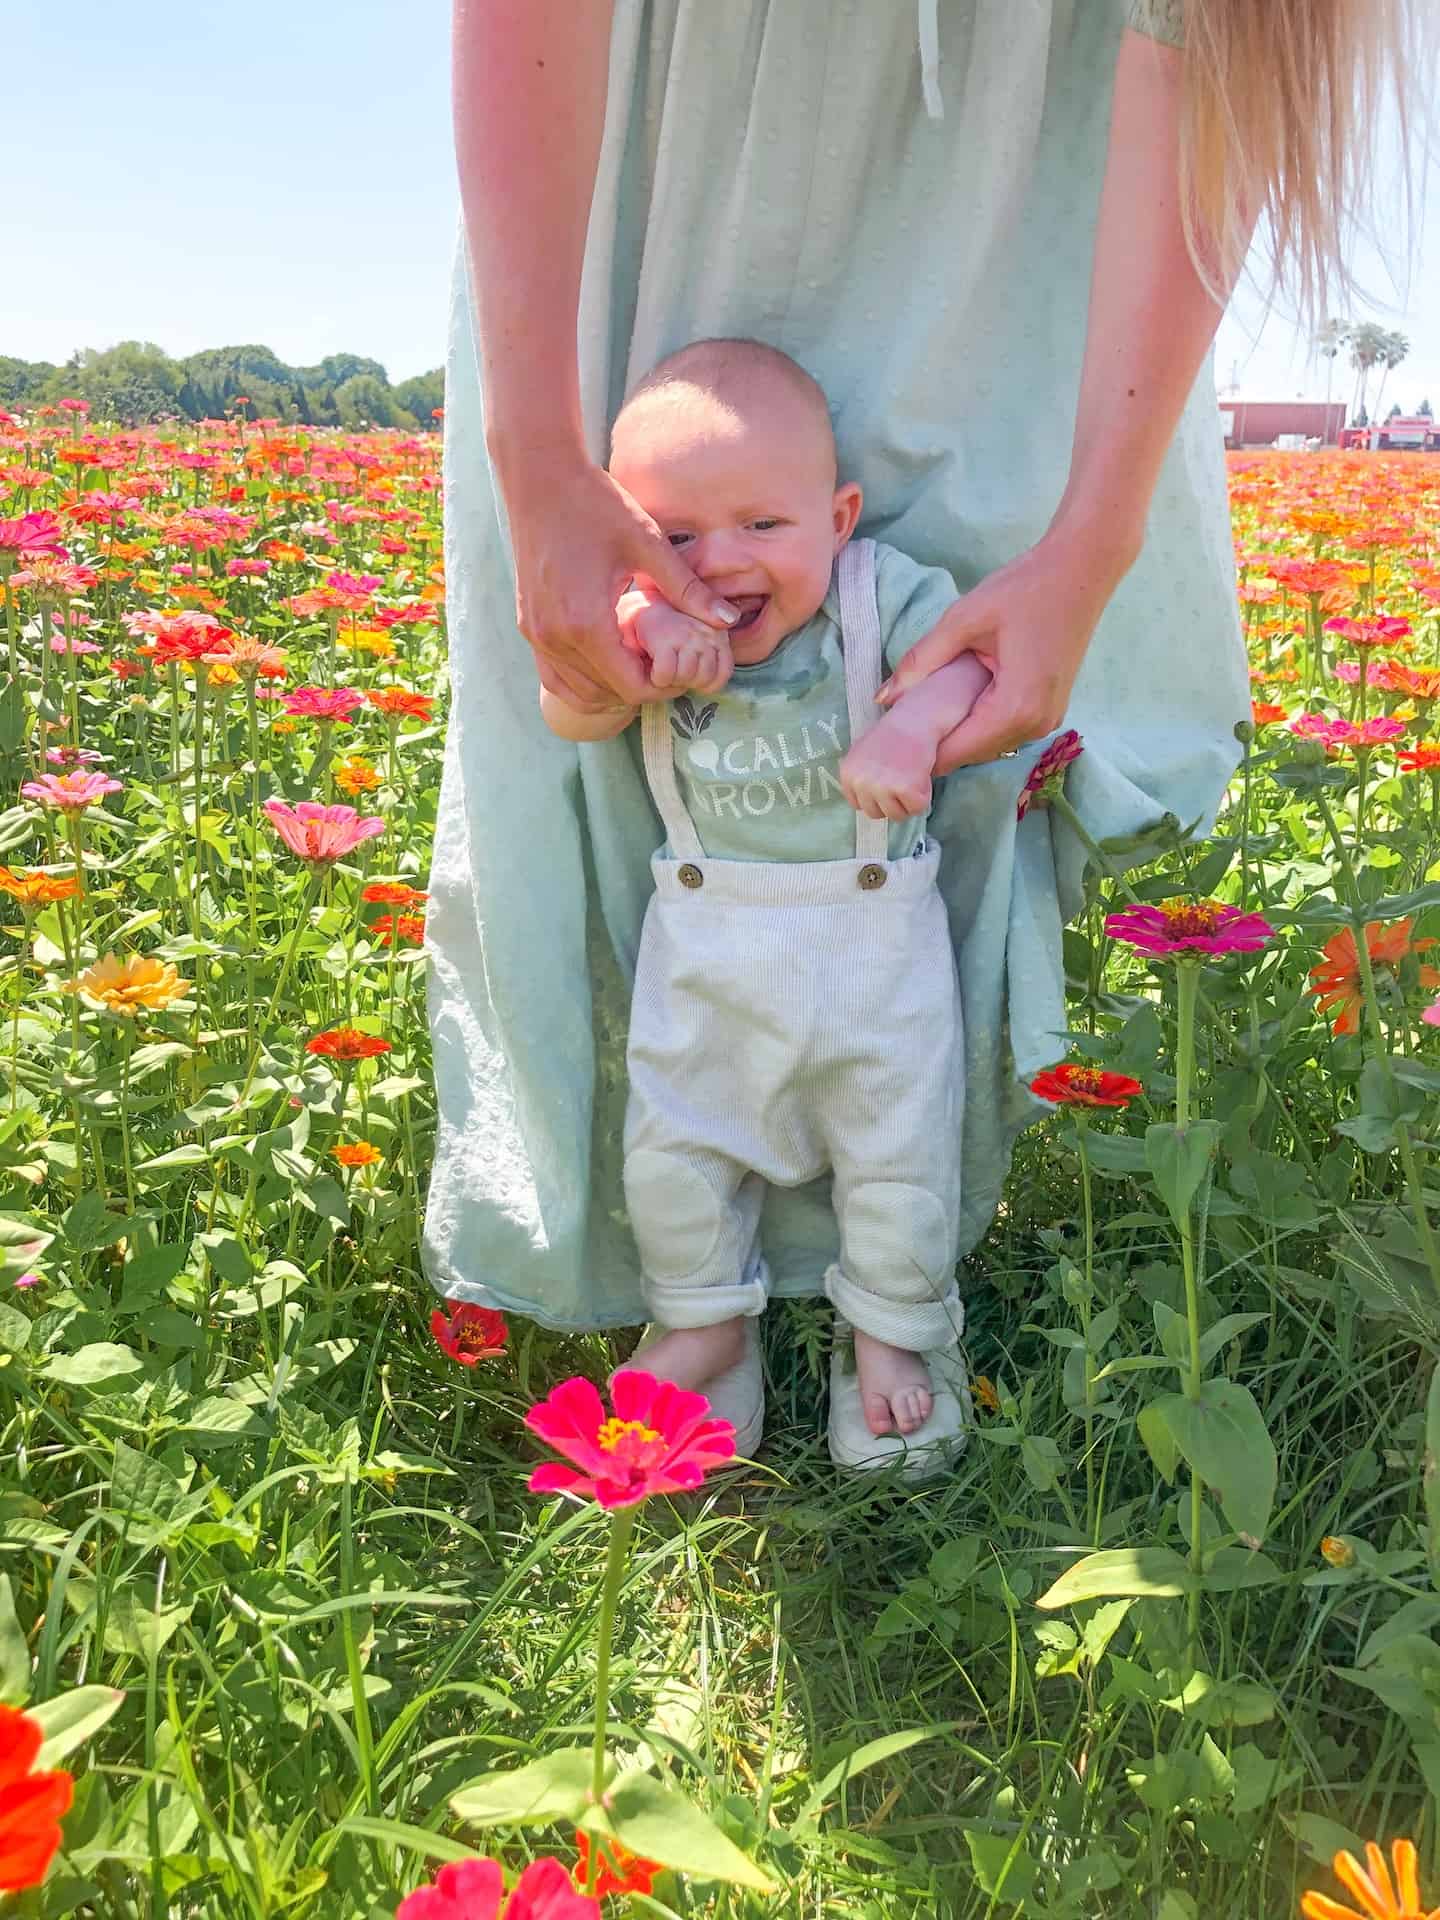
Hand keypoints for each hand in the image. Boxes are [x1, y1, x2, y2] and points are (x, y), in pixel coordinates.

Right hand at [497, 446, 739, 712]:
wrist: (539, 477)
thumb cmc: (596, 504)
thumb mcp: (648, 544)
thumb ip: (688, 589)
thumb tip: (730, 621)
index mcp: (586, 622)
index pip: (632, 687)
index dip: (664, 685)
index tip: (682, 664)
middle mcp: (555, 638)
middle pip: (607, 695)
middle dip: (641, 686)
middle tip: (666, 659)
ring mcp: (536, 635)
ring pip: (579, 693)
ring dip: (612, 685)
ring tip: (638, 654)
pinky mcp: (528, 627)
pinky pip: (556, 676)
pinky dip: (584, 678)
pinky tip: (610, 651)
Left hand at [839, 714, 935, 821]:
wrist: (913, 722)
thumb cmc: (891, 736)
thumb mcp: (862, 755)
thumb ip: (859, 778)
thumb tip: (861, 805)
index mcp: (848, 775)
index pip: (858, 805)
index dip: (875, 798)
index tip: (886, 783)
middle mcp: (862, 783)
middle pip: (875, 813)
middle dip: (891, 802)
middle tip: (902, 780)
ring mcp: (883, 787)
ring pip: (896, 815)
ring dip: (907, 803)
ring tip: (911, 778)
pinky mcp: (906, 789)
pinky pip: (915, 809)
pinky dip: (923, 798)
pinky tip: (921, 777)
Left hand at [875, 524, 1136, 772]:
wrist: (1082, 569)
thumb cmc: (1026, 588)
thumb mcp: (964, 619)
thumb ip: (923, 660)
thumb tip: (883, 698)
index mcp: (1016, 708)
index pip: (956, 752)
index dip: (919, 753)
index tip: (887, 744)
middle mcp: (1035, 726)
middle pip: (970, 754)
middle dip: (934, 745)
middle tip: (896, 726)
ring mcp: (1046, 721)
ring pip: (986, 745)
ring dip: (955, 734)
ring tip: (919, 713)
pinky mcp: (1048, 710)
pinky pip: (1002, 730)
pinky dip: (976, 722)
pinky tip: (952, 702)